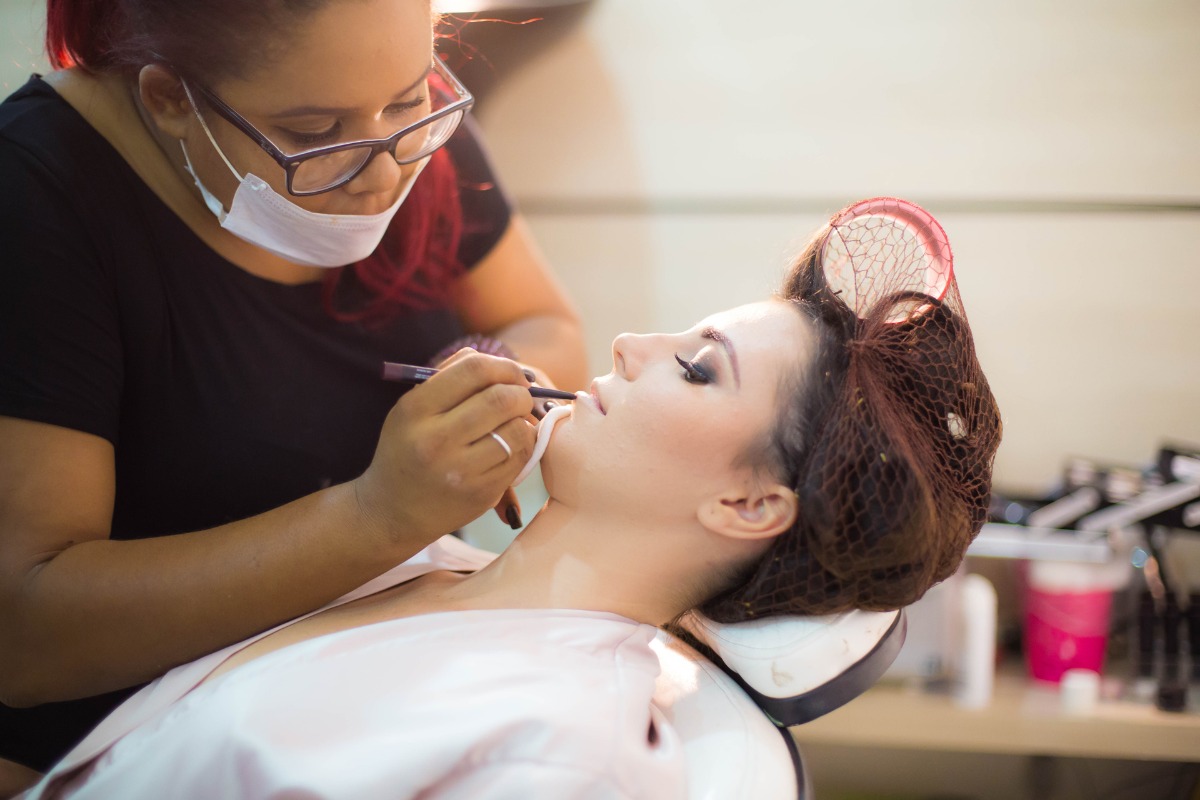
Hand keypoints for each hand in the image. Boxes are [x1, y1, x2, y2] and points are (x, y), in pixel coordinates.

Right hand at [353, 352, 536, 546]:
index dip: (503, 365)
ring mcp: (458, 470)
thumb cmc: (406, 450)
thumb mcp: (411, 409)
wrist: (391, 511)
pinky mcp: (479, 493)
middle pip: (500, 398)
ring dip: (524, 421)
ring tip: (515, 421)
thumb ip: (447, 377)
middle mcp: (434, 440)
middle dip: (521, 393)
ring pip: (516, 430)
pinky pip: (519, 458)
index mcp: (415, 410)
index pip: (473, 369)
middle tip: (521, 397)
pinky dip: (523, 446)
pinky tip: (511, 445)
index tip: (511, 374)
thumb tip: (495, 358)